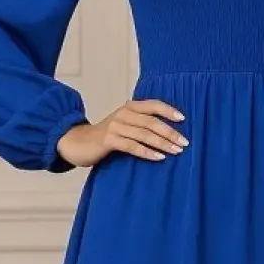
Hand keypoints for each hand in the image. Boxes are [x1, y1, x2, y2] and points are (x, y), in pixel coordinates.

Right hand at [55, 99, 188, 167]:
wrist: (79, 142)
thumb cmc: (108, 135)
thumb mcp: (125, 124)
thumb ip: (142, 123)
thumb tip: (170, 131)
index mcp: (129, 107)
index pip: (153, 105)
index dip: (168, 110)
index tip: (183, 119)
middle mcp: (123, 114)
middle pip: (151, 121)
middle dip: (170, 132)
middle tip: (185, 143)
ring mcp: (115, 126)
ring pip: (144, 134)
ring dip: (162, 143)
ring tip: (176, 151)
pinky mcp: (109, 140)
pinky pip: (132, 146)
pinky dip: (147, 152)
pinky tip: (159, 158)